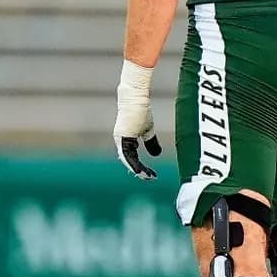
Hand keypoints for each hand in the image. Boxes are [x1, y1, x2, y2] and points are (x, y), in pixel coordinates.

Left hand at [112, 61, 159, 179]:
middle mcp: (121, 142)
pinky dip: (133, 163)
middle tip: (148, 177)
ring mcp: (120, 139)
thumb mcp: (149, 130)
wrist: (136, 98)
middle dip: (139, 170)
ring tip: (146, 176)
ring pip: (127, 159)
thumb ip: (151, 142)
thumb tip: (156, 155)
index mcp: (126, 141)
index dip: (139, 166)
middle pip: (128, 160)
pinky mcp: (122, 136)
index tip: (149, 174)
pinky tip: (140, 170)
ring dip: (136, 169)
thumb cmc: (141, 111)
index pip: (132, 157)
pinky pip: (127, 154)